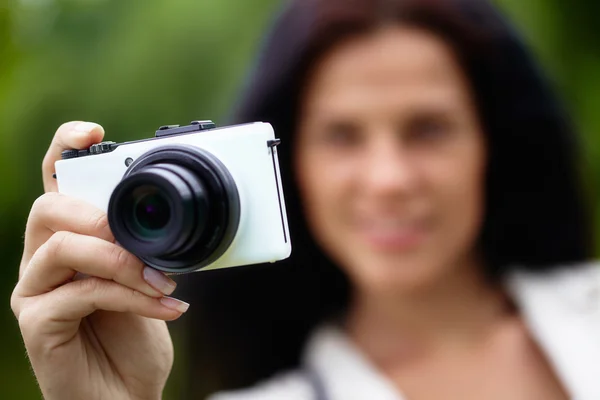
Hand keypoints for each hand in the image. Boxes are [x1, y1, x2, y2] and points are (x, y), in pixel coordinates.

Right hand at [11, 121, 188, 399]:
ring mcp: (34, 291)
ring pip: (62, 247)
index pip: (54, 185)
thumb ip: (139, 250)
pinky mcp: (37, 323)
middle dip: (101, 217)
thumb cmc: (135, 336)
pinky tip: (165, 309)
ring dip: (122, 261)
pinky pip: (79, 292)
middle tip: (145, 245)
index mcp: (70, 241)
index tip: (94, 132)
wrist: (127, 394)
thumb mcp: (146, 282)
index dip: (64, 150)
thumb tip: (160, 223)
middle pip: (49, 208)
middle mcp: (43, 261)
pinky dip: (128, 295)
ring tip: (164, 283)